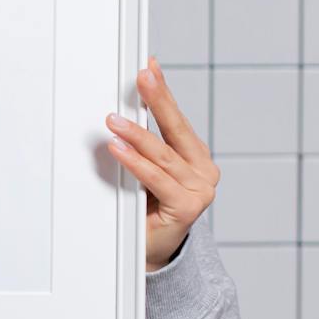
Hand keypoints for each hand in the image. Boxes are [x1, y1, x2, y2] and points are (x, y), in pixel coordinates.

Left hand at [103, 55, 217, 272]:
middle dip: (157, 99)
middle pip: (175, 129)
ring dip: (136, 134)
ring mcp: (200, 189)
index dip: (163, 93)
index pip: (177, 119)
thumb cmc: (148, 209)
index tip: (150, 67)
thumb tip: (123, 111)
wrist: (152, 251)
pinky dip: (135, 163)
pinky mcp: (188, 206)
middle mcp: (204, 170)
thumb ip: (144, 144)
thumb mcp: (148, 171)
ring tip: (114, 120)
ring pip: (162, 155)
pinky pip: (156, 179)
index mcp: (196, 157)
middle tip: (142, 77)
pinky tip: (119, 149)